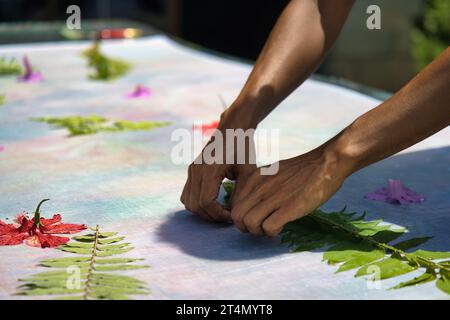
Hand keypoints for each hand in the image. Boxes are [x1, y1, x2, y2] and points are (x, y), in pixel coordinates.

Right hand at [180, 106, 257, 221]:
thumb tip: (233, 213)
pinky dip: (196, 203)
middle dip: (211, 216)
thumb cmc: (243, 149)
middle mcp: (196, 170)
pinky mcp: (191, 171)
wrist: (232, 129)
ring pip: (188, 202)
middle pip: (195, 205)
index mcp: (210, 169)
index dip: (218, 214)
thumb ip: (240, 193)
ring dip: (203, 211)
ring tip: (220, 211)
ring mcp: (192, 170)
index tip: (232, 216)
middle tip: (227, 216)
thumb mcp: (247, 172)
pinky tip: (213, 202)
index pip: (206, 202)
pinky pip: (187, 194)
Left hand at [230, 145, 351, 235]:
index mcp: (254, 178)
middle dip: (246, 227)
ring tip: (271, 227)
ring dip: (258, 231)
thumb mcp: (272, 172)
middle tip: (260, 227)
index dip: (241, 216)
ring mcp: (273, 197)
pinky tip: (282, 226)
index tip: (255, 217)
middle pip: (236, 216)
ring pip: (248, 223)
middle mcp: (259, 187)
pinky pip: (268, 228)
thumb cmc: (302, 169)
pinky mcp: (289, 207)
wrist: (326, 163)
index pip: (233, 203)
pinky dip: (273, 232)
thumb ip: (260, 185)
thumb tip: (252, 203)